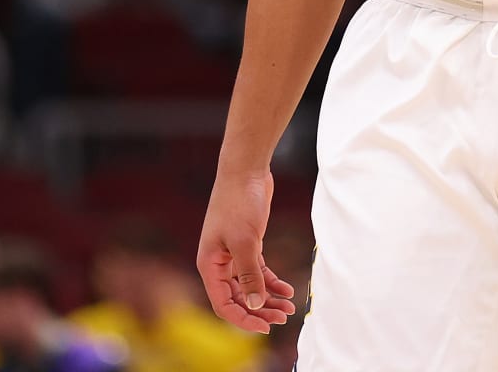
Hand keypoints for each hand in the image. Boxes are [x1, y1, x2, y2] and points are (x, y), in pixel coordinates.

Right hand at [197, 167, 295, 333]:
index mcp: (209, 265)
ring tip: (288, 308)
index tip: (265, 327)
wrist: (245, 170)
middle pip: (238, 299)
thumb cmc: (239, 202)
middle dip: (259, 311)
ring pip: (250, 287)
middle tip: (282, 319)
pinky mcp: (248, 245)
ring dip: (268, 299)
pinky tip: (287, 290)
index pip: (223, 304)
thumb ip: (249, 275)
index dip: (243, 319)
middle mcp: (218, 263)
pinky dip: (271, 282)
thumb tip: (255, 305)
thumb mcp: (245, 242)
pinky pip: (258, 272)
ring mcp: (233, 255)